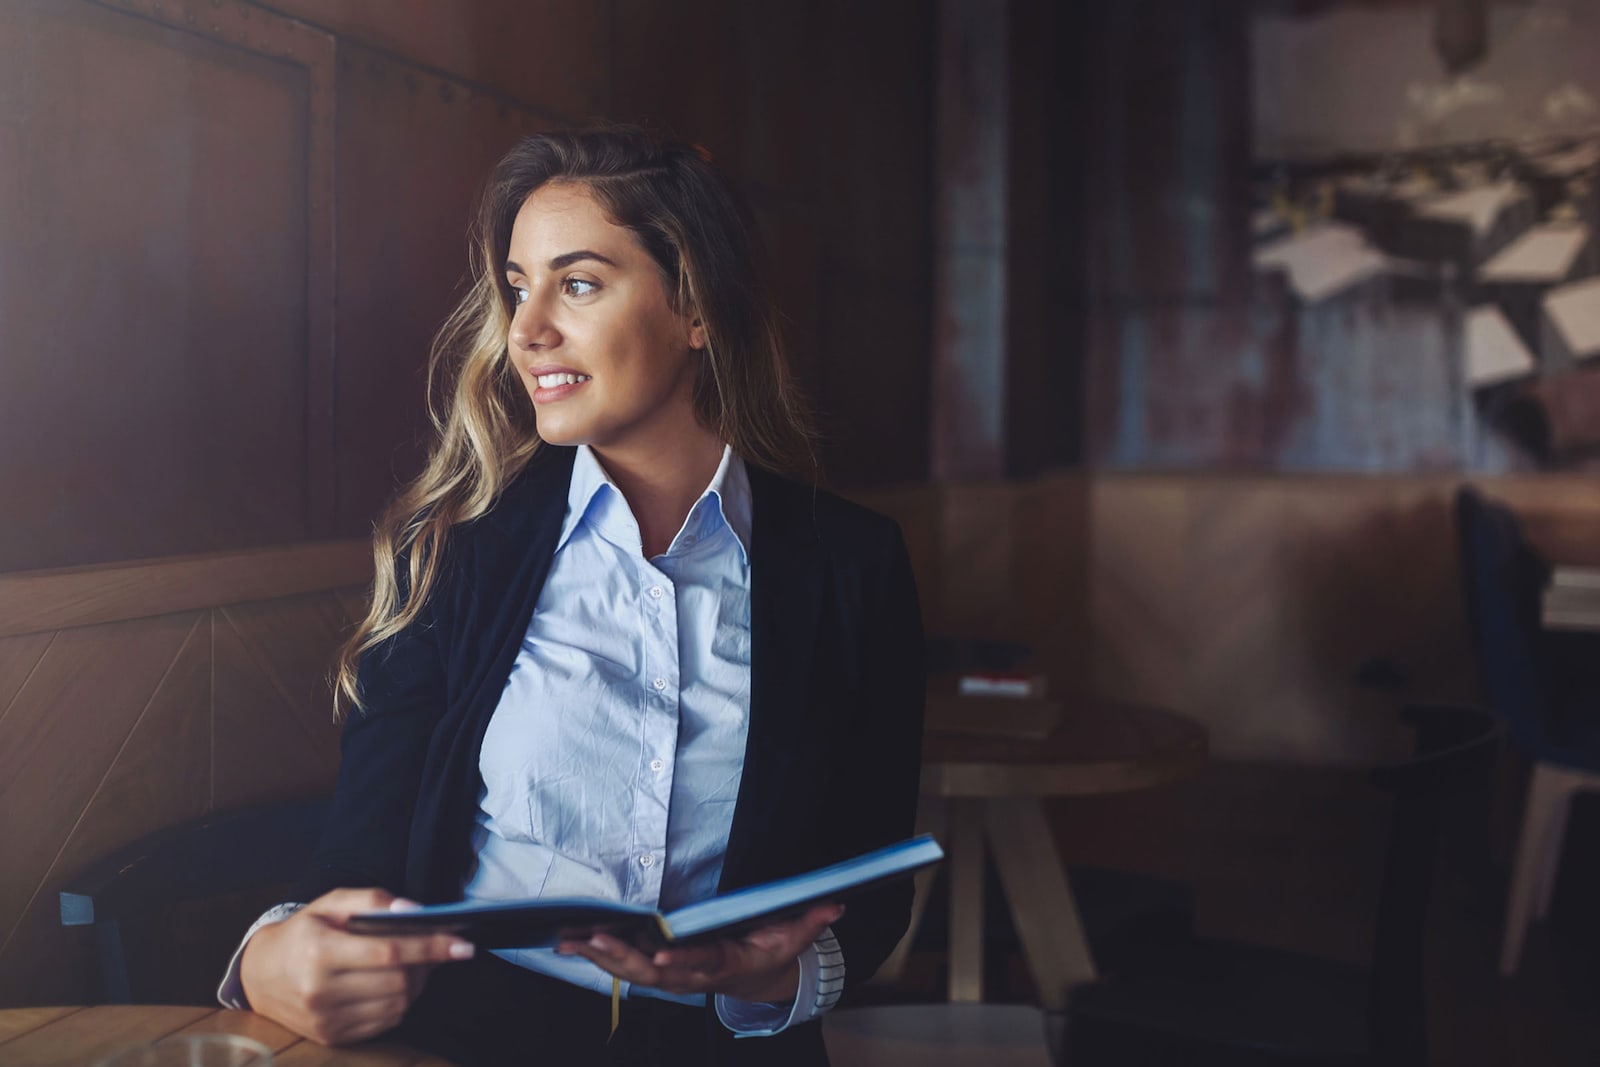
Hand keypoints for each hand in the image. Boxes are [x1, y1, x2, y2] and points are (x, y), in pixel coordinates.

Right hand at [238, 888, 474, 1045]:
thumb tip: (414, 911)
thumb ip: (373, 901)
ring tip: (414, 964)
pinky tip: (394, 984)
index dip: (430, 948)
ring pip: (397, 1005)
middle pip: (398, 982)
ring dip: (417, 983)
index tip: (464, 944)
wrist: (260, 974)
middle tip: (437, 949)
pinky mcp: (332, 1037)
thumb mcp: (330, 903)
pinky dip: (400, 1001)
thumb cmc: (303, 932)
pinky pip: (385, 1022)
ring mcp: (325, 1019)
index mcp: (319, 952)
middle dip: (428, 965)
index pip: (389, 952)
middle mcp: (320, 991)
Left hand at [556, 903, 843, 1003]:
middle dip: (622, 958)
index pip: (702, 965)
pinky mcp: (658, 963)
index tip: (661, 956)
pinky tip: (571, 940)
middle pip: (654, 972)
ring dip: (600, 956)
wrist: (754, 979)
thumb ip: (809, 920)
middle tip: (592, 940)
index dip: (682, 962)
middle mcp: (693, 974)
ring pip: (633, 969)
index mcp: (725, 964)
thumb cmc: (769, 950)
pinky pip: (625, 961)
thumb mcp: (793, 937)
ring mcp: (673, 972)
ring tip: (569, 940)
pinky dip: (598, 952)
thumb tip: (836, 903)